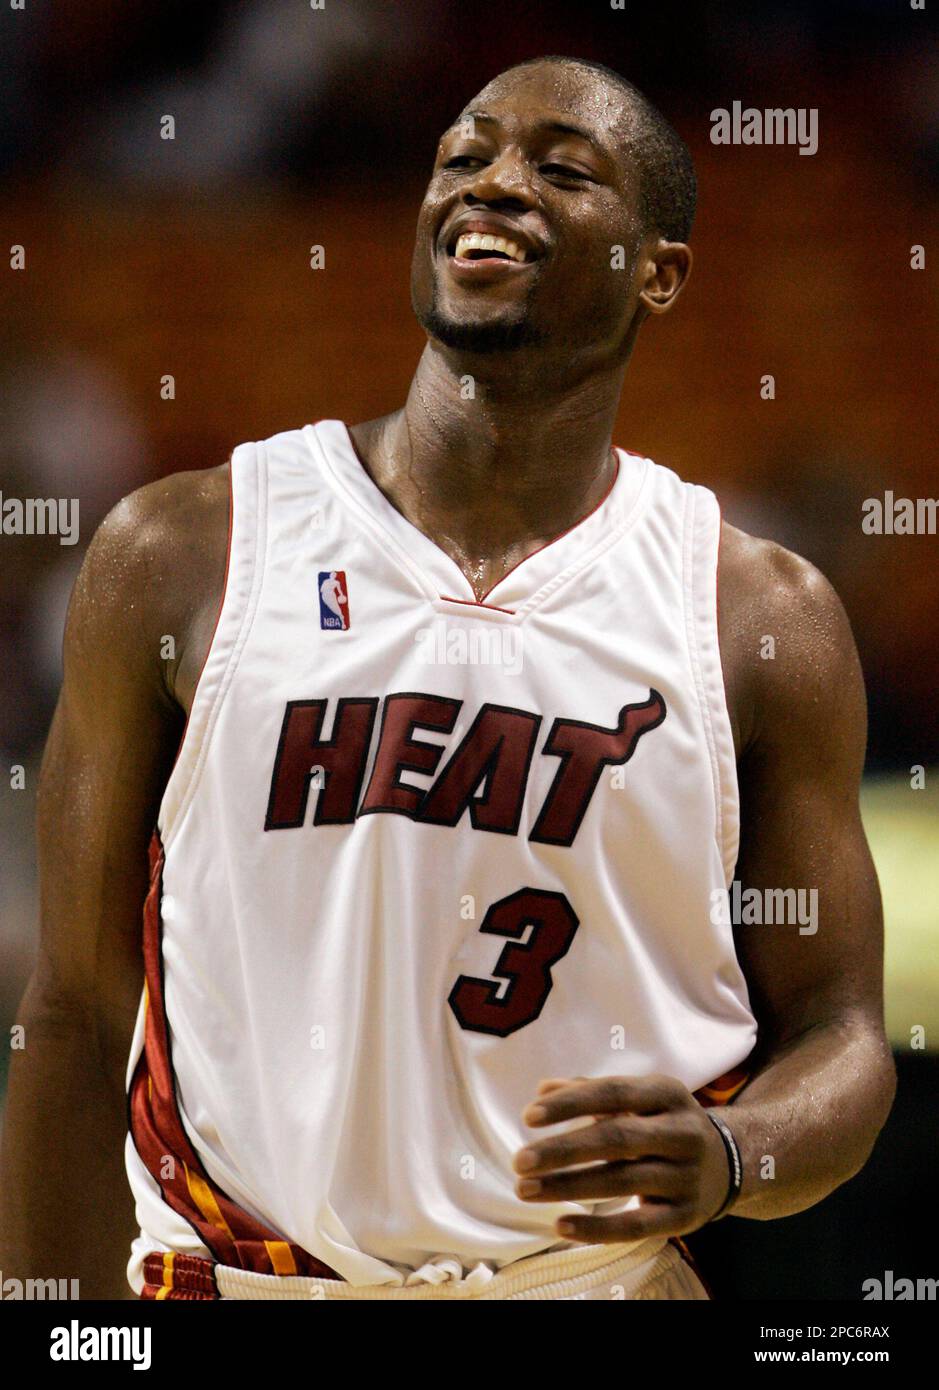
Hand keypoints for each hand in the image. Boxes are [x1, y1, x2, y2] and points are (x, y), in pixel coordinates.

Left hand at [513, 1074, 731, 1242]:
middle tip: (519, 1161)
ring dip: (569, 1187)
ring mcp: (686, 1176)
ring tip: (526, 1190)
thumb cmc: (665, 1123)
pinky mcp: (685, 1217)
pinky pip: (636, 1226)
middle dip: (563, 1150)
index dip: (571, 1104)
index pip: (613, 1093)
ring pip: (622, 1182)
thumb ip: (590, 1092)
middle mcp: (682, 1132)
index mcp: (667, 1093)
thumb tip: (542, 1090)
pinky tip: (560, 1225)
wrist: (729, 1163)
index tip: (529, 1116)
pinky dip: (597, 1229)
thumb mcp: (640, 1098)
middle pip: (616, 1139)